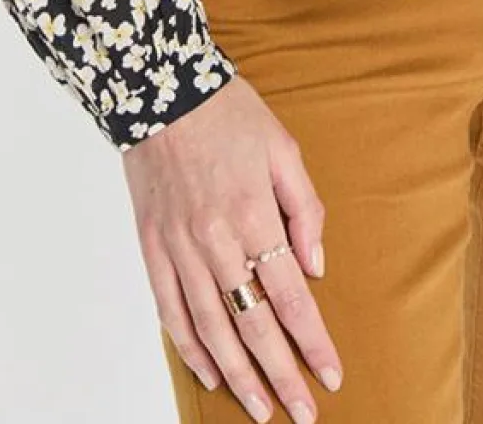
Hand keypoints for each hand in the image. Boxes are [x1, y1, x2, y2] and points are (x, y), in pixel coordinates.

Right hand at [122, 75, 343, 422]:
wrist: (160, 90)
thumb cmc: (229, 114)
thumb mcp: (283, 148)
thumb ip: (304, 209)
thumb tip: (315, 267)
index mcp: (253, 213)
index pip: (289, 295)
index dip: (312, 340)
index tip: (331, 374)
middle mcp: (214, 240)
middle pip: (252, 323)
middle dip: (281, 373)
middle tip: (303, 412)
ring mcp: (178, 248)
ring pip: (210, 328)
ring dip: (239, 374)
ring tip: (261, 409)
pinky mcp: (151, 248)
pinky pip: (170, 311)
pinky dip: (190, 348)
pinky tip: (211, 373)